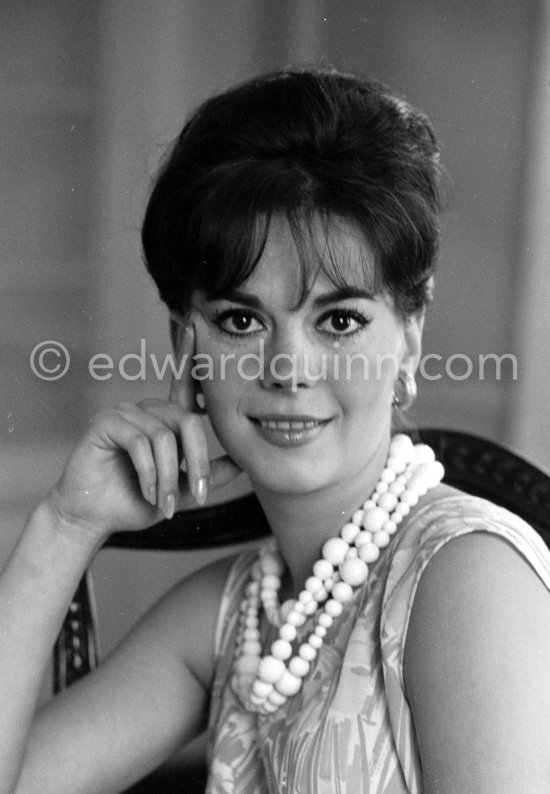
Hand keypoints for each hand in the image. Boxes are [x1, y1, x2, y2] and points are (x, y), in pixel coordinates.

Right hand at [45, 325, 241, 540]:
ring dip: (169, 477)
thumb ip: (209, 474)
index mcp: (164, 420)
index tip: (195, 325)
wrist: (93, 519)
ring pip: (165, 438)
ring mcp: (124, 413)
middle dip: (197, 464)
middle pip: (188, 421)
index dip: (189, 355)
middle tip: (198, 496)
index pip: (183, 384)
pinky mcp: (106, 423)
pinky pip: (141, 442)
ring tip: (164, 503)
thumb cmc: (134, 502)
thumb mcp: (181, 491)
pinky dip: (150, 473)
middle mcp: (146, 410)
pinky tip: (148, 492)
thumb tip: (243, 462)